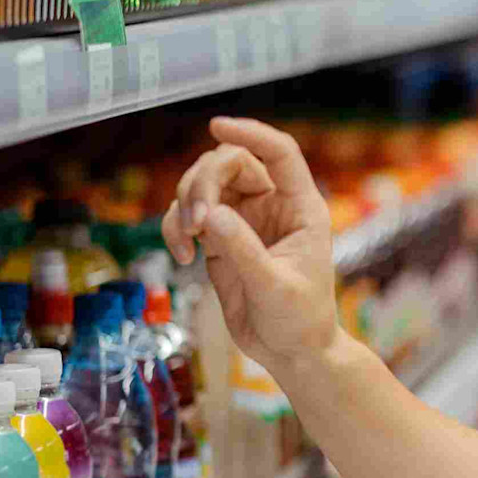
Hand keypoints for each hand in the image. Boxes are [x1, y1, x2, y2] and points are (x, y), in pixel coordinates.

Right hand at [162, 117, 345, 372]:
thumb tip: (210, 214)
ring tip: (188, 242)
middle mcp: (272, 206)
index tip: (217, 126)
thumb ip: (242, 249)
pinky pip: (189, 215)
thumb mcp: (274, 286)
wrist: (290, 352)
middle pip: (230, 163)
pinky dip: (176, 226)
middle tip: (196, 222)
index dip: (251, 133)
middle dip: (203, 183)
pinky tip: (183, 254)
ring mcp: (243, 220)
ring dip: (185, 204)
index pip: (279, 153)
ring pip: (204, 185)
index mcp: (300, 206)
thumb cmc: (299, 319)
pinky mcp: (220, 239)